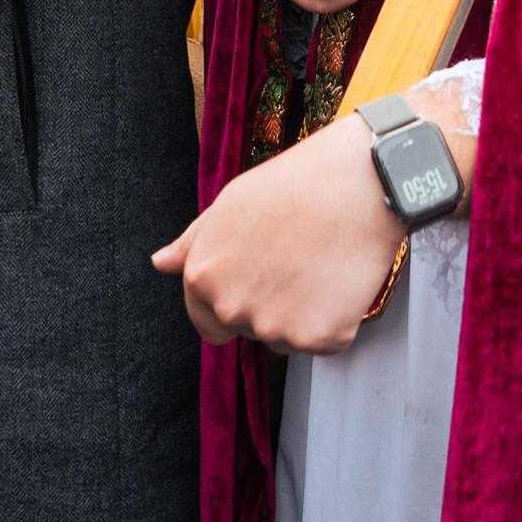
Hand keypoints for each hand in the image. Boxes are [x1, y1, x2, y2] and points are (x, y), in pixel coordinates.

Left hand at [155, 114, 400, 349]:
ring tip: (321, 265)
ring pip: (287, 339)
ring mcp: (275, 327)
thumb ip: (193, 243)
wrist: (360, 180)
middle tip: (298, 261)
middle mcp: (231, 308)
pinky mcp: (319, 337)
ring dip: (304, 314)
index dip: (238, 299)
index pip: (209, 325)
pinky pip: (326, 342)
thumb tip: (160, 263)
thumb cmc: (294, 184)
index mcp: (202, 277)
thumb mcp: (229, 205)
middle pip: (250, 331)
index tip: (264, 274)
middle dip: (271, 306)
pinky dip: (337, 319)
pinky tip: (342, 279)